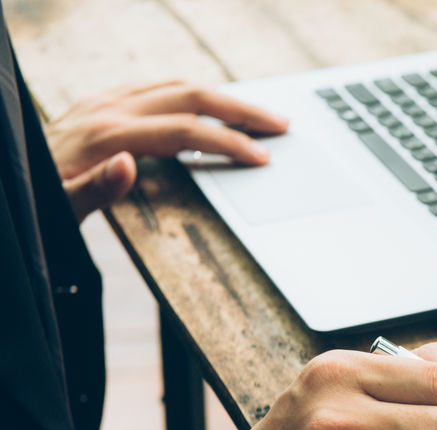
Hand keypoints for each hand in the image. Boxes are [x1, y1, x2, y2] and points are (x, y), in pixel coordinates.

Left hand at [46, 80, 288, 221]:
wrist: (11, 179)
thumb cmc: (40, 200)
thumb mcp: (62, 206)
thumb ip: (95, 189)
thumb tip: (128, 166)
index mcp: (107, 135)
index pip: (184, 131)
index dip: (228, 141)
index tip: (261, 155)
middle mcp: (107, 109)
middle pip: (190, 96)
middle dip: (240, 109)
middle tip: (279, 124)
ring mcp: (103, 102)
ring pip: (175, 86)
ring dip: (221, 97)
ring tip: (255, 115)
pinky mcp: (99, 104)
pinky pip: (155, 89)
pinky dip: (191, 95)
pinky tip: (207, 108)